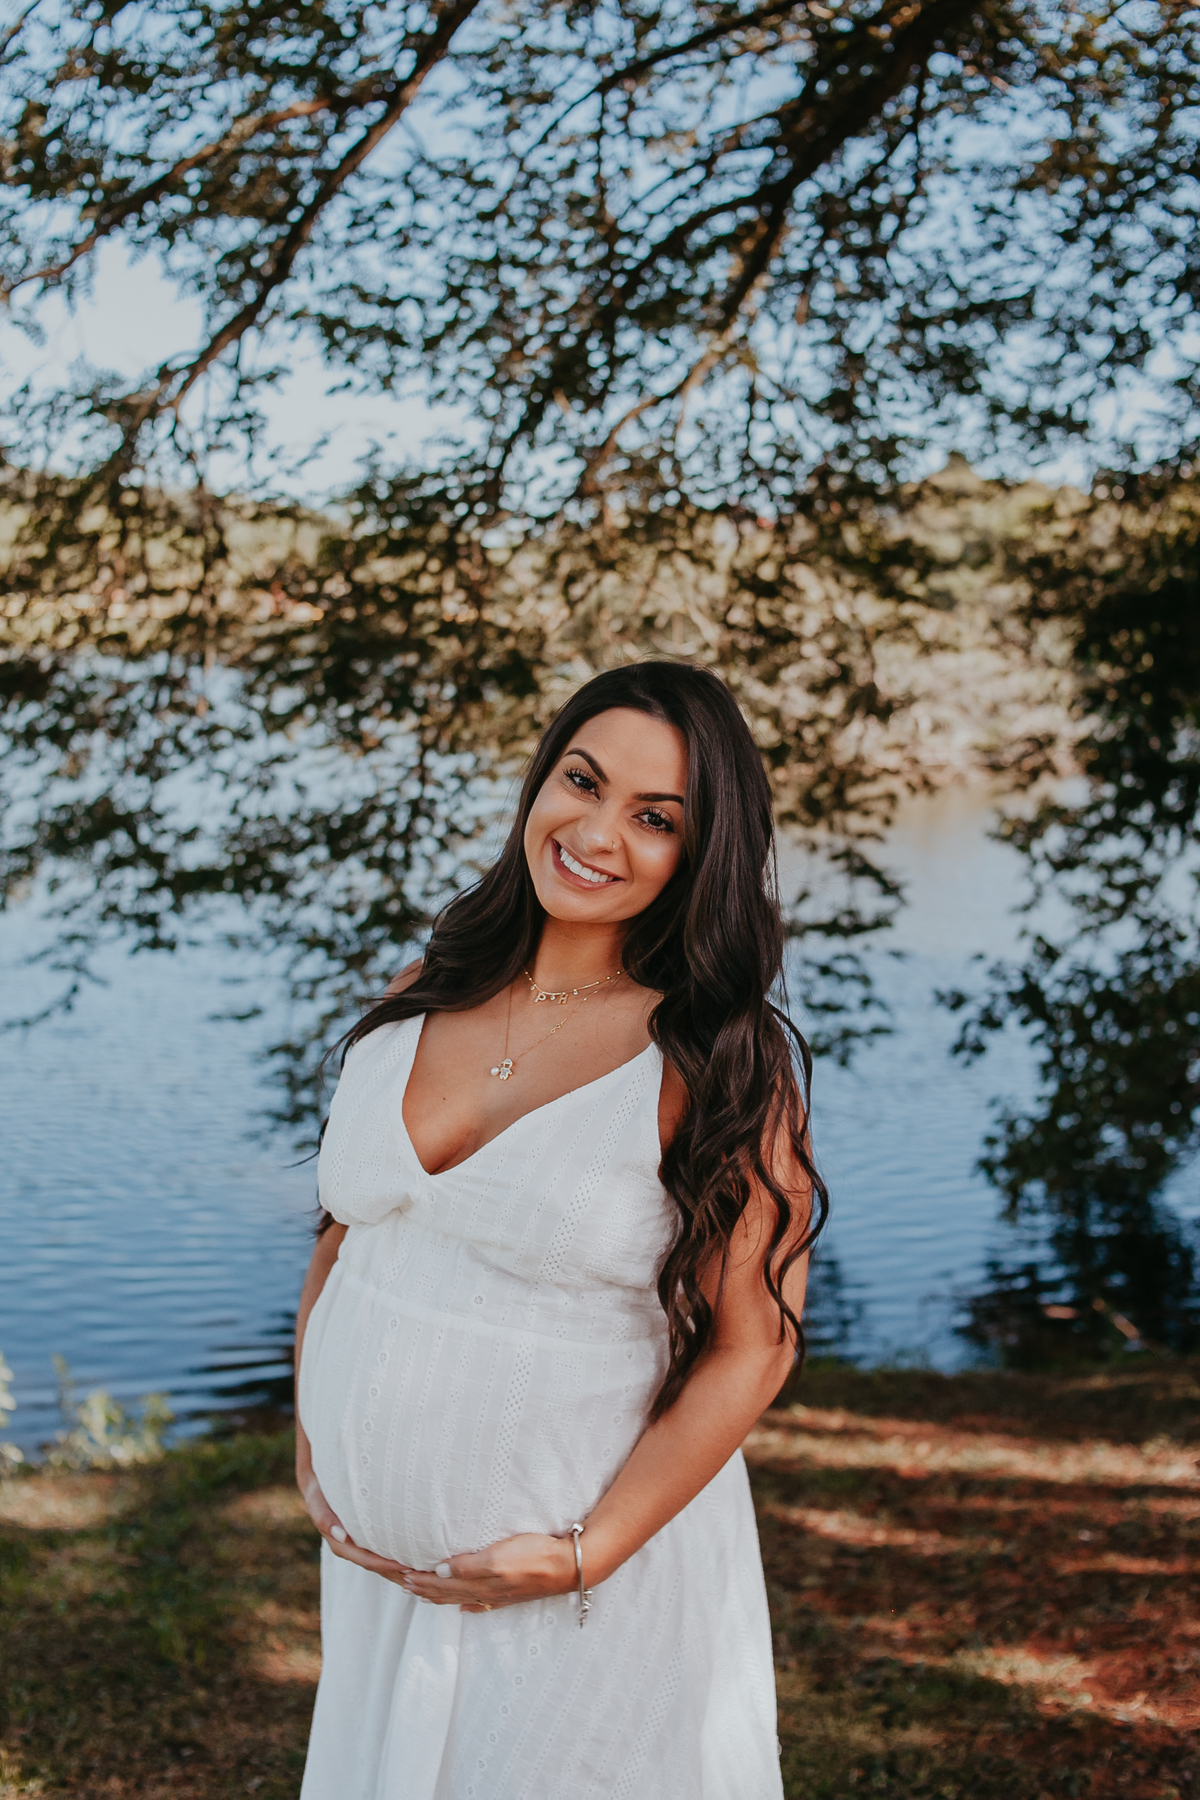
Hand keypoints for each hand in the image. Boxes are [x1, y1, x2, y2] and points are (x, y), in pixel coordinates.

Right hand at [297, 1468, 411, 1586]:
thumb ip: (324, 1518)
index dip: (386, 1565)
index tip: (406, 1566)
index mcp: (341, 1544)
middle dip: (398, 1572)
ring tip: (424, 1572)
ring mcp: (359, 1545)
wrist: (318, 1482)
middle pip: (378, 1567)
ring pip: (382, 1564)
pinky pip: (383, 1553)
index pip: (367, 1560)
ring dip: (401, 1570)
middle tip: (422, 1575)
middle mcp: (351, 1549)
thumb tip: (340, 1536)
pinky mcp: (365, 1539)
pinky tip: (416, 1560)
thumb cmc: (320, 1490)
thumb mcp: (317, 1501)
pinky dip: (398, 1559)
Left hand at [402, 1533, 577, 1612]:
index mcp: (477, 1584)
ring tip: (419, 1590)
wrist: (570, 1567)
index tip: (396, 1573)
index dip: (417, 1580)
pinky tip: (462, 1606)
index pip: (438, 1585)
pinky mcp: (509, 1594)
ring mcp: (496, 1596)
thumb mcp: (498, 1557)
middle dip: (420, 1588)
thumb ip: (468, 1567)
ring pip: (458, 1597)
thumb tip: (438, 1571)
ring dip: (436, 1594)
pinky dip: (465, 1603)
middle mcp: (483, 1593)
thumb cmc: (535, 1556)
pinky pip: (479, 1602)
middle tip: (399, 1582)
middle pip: (443, 1593)